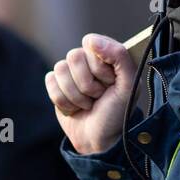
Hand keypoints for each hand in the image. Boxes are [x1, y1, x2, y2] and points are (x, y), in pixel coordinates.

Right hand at [46, 34, 137, 155]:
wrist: (100, 140)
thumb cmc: (118, 112)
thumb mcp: (129, 84)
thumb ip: (119, 56)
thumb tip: (90, 40)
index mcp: (107, 55)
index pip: (92, 44)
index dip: (100, 67)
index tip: (110, 82)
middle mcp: (88, 60)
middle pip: (74, 56)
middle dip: (87, 84)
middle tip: (99, 96)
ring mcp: (71, 72)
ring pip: (60, 69)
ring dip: (76, 94)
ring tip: (88, 103)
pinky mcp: (56, 84)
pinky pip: (50, 81)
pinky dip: (64, 100)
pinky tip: (75, 107)